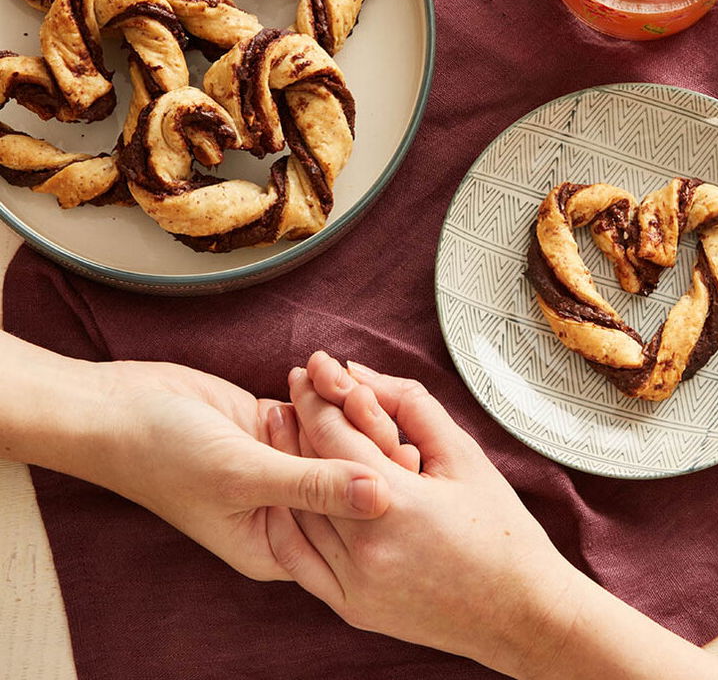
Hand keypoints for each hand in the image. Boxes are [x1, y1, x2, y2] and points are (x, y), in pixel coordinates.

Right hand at [92, 359, 391, 580]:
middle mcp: (284, 510)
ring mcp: (280, 466)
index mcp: (276, 545)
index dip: (381, 491)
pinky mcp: (273, 428)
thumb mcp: (243, 475)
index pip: (348, 528)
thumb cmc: (164, 456)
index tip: (402, 453)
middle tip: (361, 401)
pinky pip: (316, 412)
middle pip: (347, 481)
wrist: (118, 408)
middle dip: (361, 439)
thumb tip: (383, 498)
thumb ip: (314, 486)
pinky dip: (321, 390)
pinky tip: (318, 369)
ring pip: (336, 440)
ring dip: (341, 407)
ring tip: (333, 380)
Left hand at [272, 353, 717, 679]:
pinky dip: (289, 520)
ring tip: (288, 431)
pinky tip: (291, 492)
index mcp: (397, 502)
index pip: (332, 434)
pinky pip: (297, 558)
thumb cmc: (500, 529)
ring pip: (296, 512)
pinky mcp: (351, 608)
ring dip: (288, 467)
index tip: (308, 369)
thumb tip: (357, 372)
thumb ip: (409, 404)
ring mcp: (354, 584)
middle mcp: (366, 546)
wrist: (521, 613)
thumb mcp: (462, 454)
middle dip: (297, 422)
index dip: (315, 395)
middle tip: (294, 391)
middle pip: (306, 469)